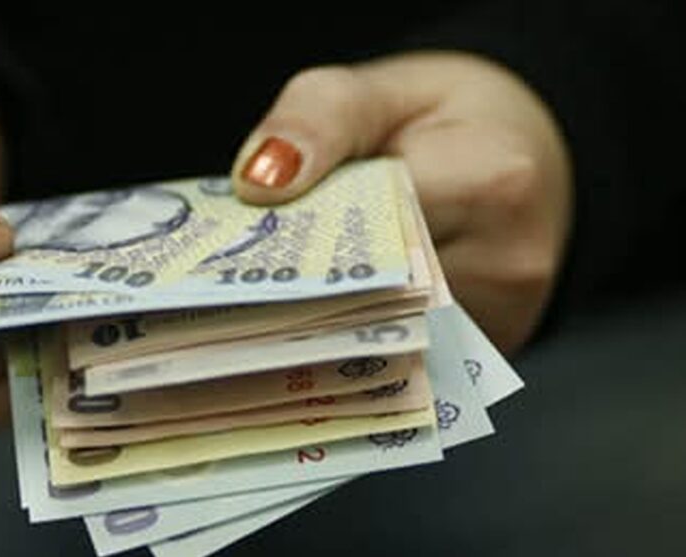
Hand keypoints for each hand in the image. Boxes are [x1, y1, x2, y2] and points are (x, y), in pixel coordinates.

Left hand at [232, 51, 571, 353]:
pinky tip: (308, 322)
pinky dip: (354, 339)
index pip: (365, 230)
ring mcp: (505, 318)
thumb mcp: (376, 90)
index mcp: (491, 182)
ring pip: (385, 338)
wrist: (518, 148)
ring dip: (320, 322)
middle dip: (297, 292)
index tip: (226, 259)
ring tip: (259, 305)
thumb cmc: (445, 118)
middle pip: (374, 299)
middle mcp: (510, 264)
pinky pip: (404, 356)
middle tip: (221, 294)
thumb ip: (315, 120)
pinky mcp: (486, 350)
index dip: (292, 243)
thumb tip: (259, 184)